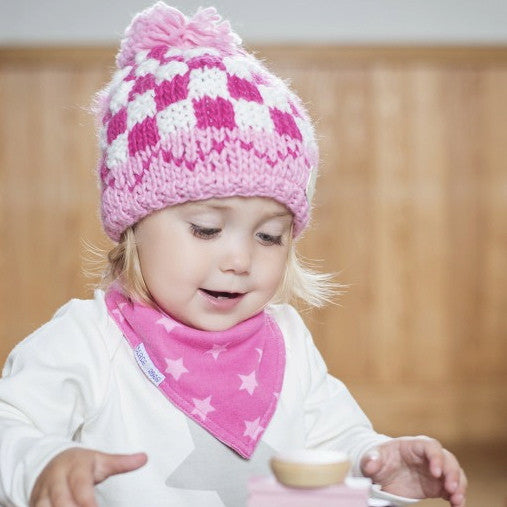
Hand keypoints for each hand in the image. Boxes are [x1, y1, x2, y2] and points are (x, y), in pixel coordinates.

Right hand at [30, 447, 146, 506]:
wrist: (52, 460)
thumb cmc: (80, 463)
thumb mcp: (101, 460)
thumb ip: (121, 463)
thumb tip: (144, 458)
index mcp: (75, 467)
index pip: (81, 487)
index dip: (87, 502)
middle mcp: (56, 480)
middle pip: (61, 501)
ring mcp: (42, 493)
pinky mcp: (34, 503)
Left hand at [360, 437, 466, 506]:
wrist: (382, 472)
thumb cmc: (379, 460)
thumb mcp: (371, 458)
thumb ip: (371, 460)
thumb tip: (371, 464)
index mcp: (413, 445)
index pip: (431, 446)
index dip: (436, 457)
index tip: (436, 473)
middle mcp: (428, 456)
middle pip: (448, 459)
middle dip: (452, 473)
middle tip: (452, 489)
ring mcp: (434, 471)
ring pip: (455, 473)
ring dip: (459, 486)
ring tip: (457, 500)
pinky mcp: (437, 486)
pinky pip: (453, 489)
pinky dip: (458, 497)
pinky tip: (457, 506)